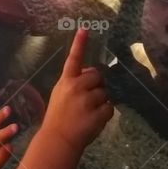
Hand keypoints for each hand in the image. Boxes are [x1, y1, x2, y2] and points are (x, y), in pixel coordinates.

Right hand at [42, 28, 112, 153]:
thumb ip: (73, 83)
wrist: (58, 140)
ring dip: (100, 101)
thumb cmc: (58, 116)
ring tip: (87, 113)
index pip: (73, 59)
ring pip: (105, 93)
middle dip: (97, 85)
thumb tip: (92, 74)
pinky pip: (109, 108)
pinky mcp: (98, 114)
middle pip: (98, 76)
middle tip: (87, 99)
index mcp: (65, 82)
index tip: (85, 29)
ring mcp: (87, 101)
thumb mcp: (60, 94)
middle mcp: (76, 88)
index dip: (79, 44)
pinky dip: (104, 114)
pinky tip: (93, 120)